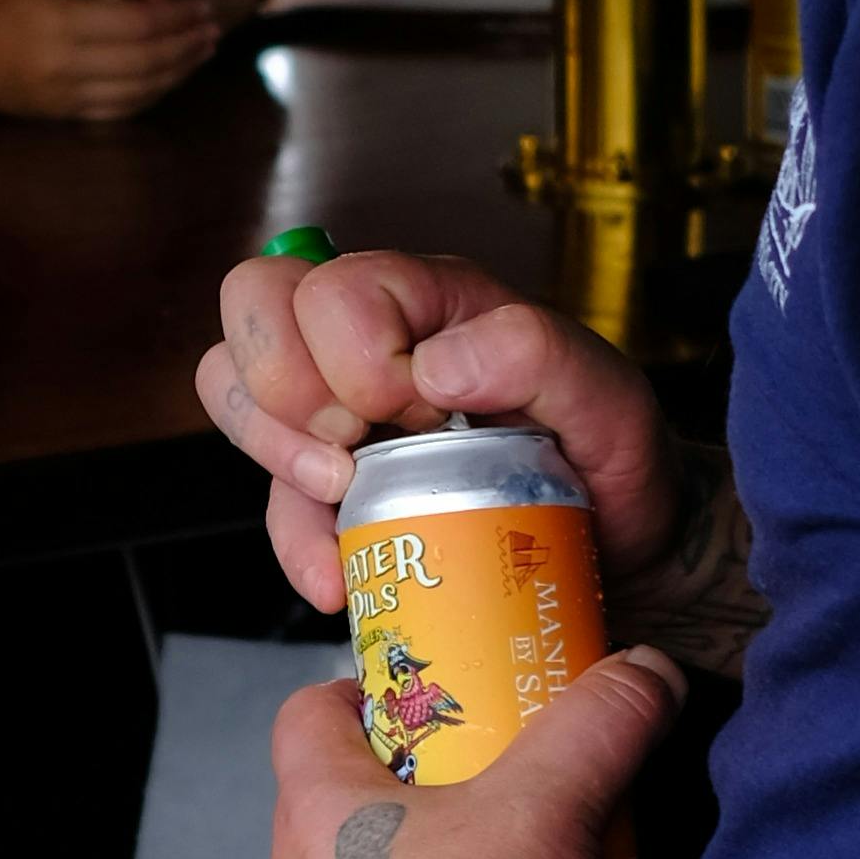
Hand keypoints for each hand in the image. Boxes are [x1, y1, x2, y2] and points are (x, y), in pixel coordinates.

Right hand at [0, 0, 217, 119]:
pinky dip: (155, 93)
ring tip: (202, 51)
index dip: (178, 14)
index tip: (202, 4)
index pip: (137, 21)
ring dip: (180, 70)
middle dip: (187, 43)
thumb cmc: (7, 3)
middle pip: (147, 58)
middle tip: (212, 29)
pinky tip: (171, 76)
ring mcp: (66, 95)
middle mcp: (65, 62)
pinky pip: (123, 109)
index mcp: (60, 20)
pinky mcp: (66, 115)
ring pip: (141, 88)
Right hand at [195, 250, 684, 621]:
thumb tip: (435, 365)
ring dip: (274, 447)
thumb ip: (543, 356)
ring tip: (347, 497)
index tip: (416, 411)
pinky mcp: (330, 479)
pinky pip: (267, 495)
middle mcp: (370, 335)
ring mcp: (339, 404)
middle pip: (254, 299)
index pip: (333, 282)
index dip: (350, 351)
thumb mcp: (614, 404)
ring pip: (229, 379)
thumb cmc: (619, 465)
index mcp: (432, 299)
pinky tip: (338, 576)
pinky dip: (293, 541)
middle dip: (289, 385)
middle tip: (361, 444)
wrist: (630, 555)